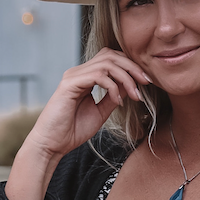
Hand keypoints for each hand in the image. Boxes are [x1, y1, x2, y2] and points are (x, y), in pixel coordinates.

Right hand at [6, 48, 149, 199]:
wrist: (52, 144)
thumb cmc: (72, 131)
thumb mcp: (100, 112)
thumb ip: (112, 97)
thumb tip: (128, 86)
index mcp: (84, 77)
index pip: (110, 59)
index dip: (130, 66)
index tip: (145, 82)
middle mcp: (78, 73)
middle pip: (111, 55)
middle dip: (132, 67)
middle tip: (147, 82)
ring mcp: (73, 76)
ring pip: (107, 63)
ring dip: (126, 77)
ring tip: (135, 94)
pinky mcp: (69, 84)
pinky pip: (98, 76)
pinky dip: (113, 86)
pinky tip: (118, 100)